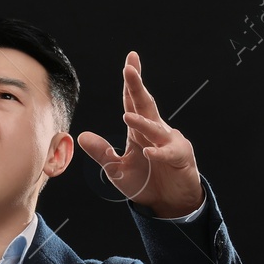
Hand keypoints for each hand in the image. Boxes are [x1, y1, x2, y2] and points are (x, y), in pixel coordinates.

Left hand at [76, 52, 203, 217]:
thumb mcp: (117, 169)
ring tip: (127, 118)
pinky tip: (150, 153)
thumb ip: (102, 153)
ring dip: (142, 123)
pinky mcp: (181, 157)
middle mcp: (155, 131)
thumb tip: (82, 135)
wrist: (169, 203)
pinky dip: (160, 153)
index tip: (129, 60)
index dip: (131, 82)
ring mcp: (170, 142)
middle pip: (145, 105)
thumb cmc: (146, 181)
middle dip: (137, 86)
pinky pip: (169, 153)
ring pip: (155, 129)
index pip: (133, 101)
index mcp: (139, 129)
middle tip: (129, 67)